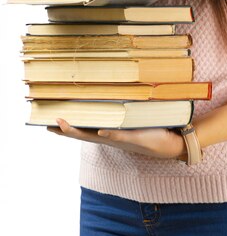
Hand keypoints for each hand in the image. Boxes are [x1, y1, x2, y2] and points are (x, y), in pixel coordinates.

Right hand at [48, 120, 186, 159]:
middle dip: (65, 130)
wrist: (170, 145)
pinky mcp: (135, 138)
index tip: (50, 122)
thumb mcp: (135, 118)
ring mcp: (121, 139)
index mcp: (110, 133)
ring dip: (79, 131)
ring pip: (96, 136)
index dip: (67, 128)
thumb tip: (118, 91)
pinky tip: (100, 131)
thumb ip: (126, 109)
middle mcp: (112, 138)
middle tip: (47, 124)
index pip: (85, 130)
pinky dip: (110, 134)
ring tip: (63, 124)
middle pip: (83, 135)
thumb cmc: (152, 130)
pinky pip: (119, 136)